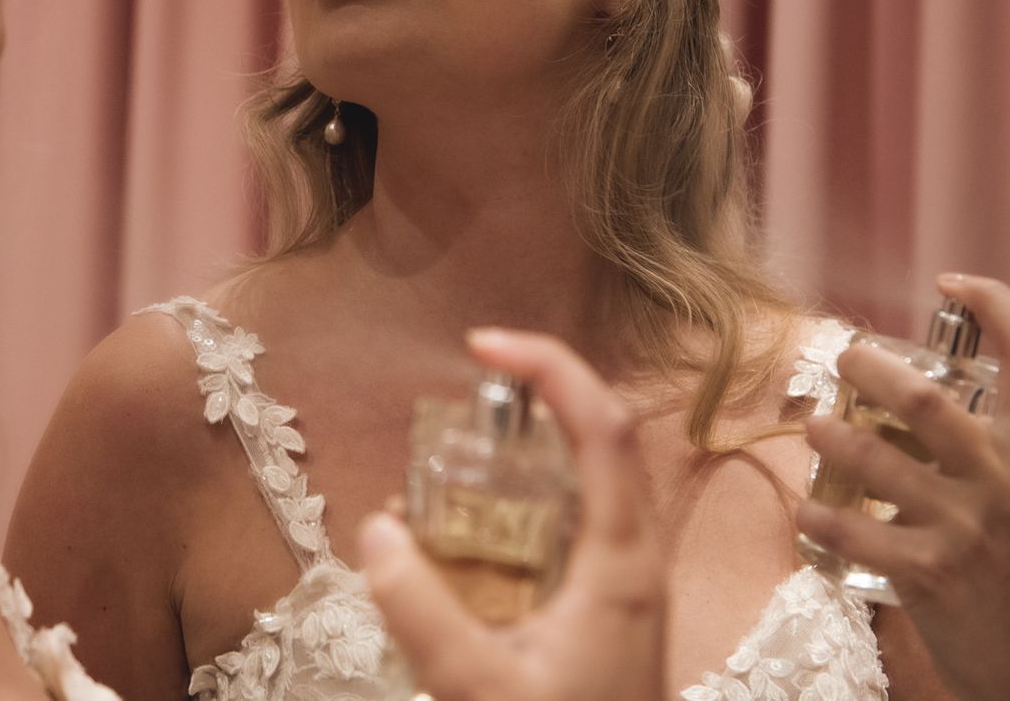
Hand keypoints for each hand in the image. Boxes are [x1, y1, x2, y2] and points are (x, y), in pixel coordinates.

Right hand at [358, 329, 665, 700]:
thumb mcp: (477, 690)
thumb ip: (419, 610)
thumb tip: (374, 527)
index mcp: (620, 561)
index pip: (603, 425)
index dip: (549, 366)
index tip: (480, 343)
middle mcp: (635, 557)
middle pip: (601, 437)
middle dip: (534, 397)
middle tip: (465, 395)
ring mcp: (627, 583)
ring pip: (588, 479)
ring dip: (528, 449)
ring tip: (453, 460)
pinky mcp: (608, 610)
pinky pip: (572, 524)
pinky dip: (524, 501)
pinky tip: (467, 535)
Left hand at [795, 273, 1009, 700]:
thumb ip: (992, 451)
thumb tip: (910, 396)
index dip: (996, 303)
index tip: (952, 280)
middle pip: (923, 398)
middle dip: (868, 368)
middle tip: (843, 360)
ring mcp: (968, 529)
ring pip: (874, 456)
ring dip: (830, 436)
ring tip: (814, 428)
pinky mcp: (929, 576)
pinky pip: (851, 530)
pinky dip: (819, 515)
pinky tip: (808, 510)